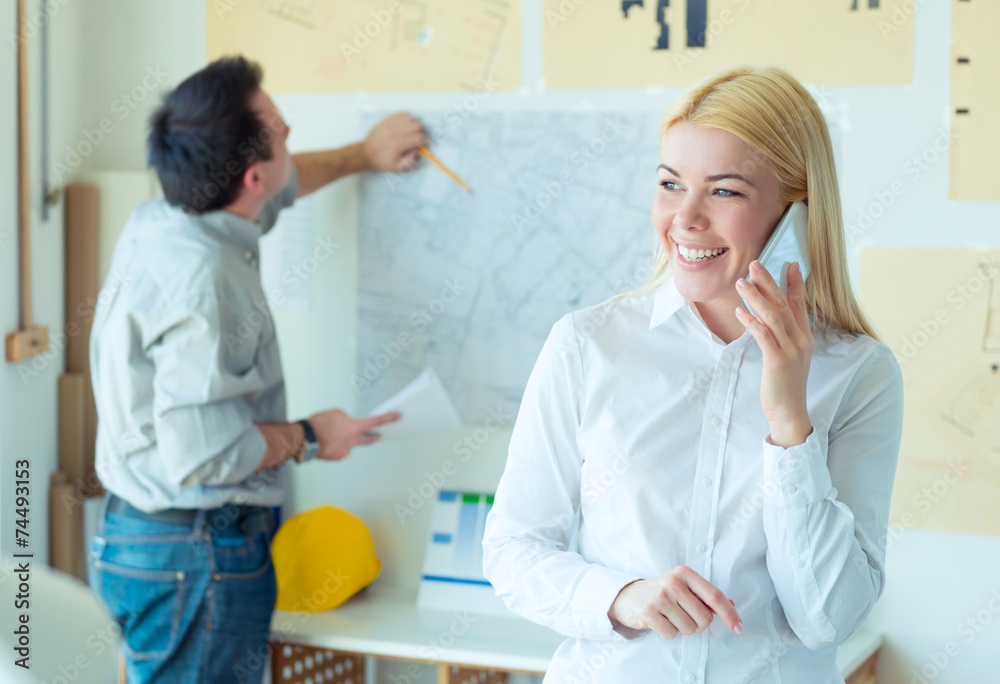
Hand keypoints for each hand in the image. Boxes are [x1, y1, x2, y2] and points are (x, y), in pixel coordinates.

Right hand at [308, 409, 400, 460]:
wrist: (305, 439)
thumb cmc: (319, 424)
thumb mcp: (336, 413)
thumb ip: (347, 419)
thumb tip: (348, 424)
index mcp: (355, 428)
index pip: (376, 422)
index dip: (388, 418)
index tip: (398, 417)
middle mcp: (353, 442)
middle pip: (369, 439)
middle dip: (374, 436)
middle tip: (378, 434)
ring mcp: (346, 451)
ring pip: (352, 445)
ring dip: (349, 440)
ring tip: (337, 434)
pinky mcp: (337, 457)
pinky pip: (342, 450)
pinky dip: (338, 446)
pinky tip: (329, 442)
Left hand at [362, 112, 425, 172]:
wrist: (366, 153)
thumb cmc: (381, 160)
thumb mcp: (397, 167)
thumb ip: (410, 162)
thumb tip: (418, 153)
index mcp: (398, 144)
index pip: (419, 137)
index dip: (422, 142)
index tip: (419, 146)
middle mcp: (395, 132)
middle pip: (417, 125)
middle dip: (419, 133)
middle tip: (414, 139)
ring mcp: (390, 124)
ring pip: (411, 118)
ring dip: (413, 125)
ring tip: (408, 133)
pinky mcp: (387, 120)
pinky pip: (402, 113)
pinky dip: (406, 119)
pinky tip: (403, 126)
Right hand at [608, 566, 741, 638]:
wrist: (629, 596)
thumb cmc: (663, 592)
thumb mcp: (684, 587)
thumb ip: (706, 596)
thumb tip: (731, 605)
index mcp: (685, 573)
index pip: (714, 596)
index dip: (729, 614)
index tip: (738, 627)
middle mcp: (673, 582)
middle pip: (704, 618)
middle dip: (698, 624)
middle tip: (684, 616)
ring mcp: (659, 597)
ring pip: (689, 628)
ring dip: (682, 628)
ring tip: (670, 617)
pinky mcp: (648, 612)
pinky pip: (672, 634)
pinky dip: (669, 632)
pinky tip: (660, 621)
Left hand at [734, 260, 813, 446]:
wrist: (790, 412)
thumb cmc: (785, 384)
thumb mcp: (789, 356)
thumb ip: (782, 336)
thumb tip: (768, 318)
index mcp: (805, 337)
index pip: (800, 304)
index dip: (795, 283)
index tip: (790, 263)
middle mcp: (800, 340)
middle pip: (784, 304)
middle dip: (769, 282)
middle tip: (755, 263)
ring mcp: (790, 350)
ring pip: (773, 316)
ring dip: (756, 297)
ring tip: (741, 282)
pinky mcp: (777, 361)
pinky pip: (763, 335)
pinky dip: (751, 321)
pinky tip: (740, 311)